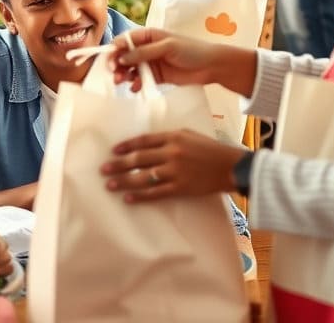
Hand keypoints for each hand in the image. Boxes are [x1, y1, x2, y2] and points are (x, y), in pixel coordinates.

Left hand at [101, 128, 243, 201]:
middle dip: (119, 165)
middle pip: (138, 159)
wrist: (229, 166)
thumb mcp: (188, 134)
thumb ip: (167, 138)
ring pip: (143, 177)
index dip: (126, 146)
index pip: (143, 141)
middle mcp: (171, 153)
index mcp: (172, 137)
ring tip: (110, 185)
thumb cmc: (209, 148)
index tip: (113, 151)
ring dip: (124, 181)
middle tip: (103, 169)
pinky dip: (141, 196)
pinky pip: (156, 193)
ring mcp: (175, 172)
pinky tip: (128, 198)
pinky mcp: (180, 188)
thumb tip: (146, 143)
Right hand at [110, 28, 222, 88]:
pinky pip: (141, 80)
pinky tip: (135, 89)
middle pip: (126, 55)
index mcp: (148, 35)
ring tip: (121, 82)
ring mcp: (151, 63)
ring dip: (124, 75)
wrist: (211, 66)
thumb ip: (145, 52)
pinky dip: (135, 84)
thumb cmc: (191, 50)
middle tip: (114, 75)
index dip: (116, 48)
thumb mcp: (167, 47)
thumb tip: (122, 57)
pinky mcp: (156, 77)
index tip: (109, 59)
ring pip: (131, 68)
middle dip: (117, 64)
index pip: (126, 40)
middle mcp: (147, 48)